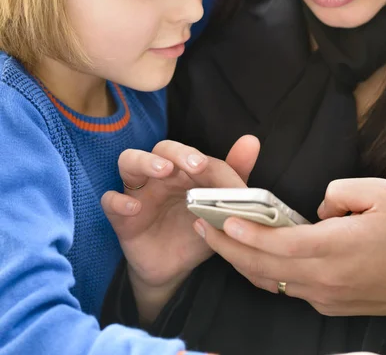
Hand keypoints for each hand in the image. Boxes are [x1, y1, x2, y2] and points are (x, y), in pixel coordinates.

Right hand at [101, 136, 258, 298]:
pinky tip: (133, 207)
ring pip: (129, 161)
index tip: (211, 171)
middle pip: (161, 148)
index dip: (200, 157)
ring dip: (145, 162)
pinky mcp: (122, 216)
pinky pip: (110, 201)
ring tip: (163, 171)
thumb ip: (233, 175)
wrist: (176, 269)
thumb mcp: (219, 207)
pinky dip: (118, 201)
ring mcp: (138, 191)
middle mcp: (159, 174)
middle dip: (177, 153)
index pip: (189, 152)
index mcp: (183, 170)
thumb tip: (251, 141)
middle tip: (193, 165)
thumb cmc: (197, 230)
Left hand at [193, 177, 385, 316]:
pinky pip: (282, 288)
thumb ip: (341, 190)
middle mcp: (323, 277)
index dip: (249, 233)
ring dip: (238, 260)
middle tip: (202, 227)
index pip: (281, 244)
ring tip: (214, 238)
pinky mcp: (324, 303)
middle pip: (263, 266)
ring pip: (268, 281)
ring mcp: (322, 294)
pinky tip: (246, 254)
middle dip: (227, 248)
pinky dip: (259, 271)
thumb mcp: (382, 195)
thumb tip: (315, 206)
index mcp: (335, 248)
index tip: (223, 220)